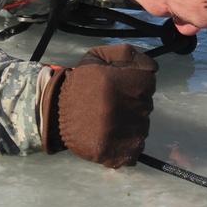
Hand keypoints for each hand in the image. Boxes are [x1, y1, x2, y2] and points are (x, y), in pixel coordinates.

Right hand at [40, 44, 158, 167]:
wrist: (54, 112)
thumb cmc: (79, 83)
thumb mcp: (96, 57)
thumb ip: (126, 54)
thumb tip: (153, 67)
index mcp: (115, 82)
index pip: (149, 82)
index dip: (138, 83)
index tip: (125, 87)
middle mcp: (119, 108)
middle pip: (147, 105)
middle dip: (134, 102)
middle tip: (115, 103)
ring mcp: (117, 133)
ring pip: (143, 127)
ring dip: (133, 123)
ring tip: (113, 119)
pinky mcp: (114, 153)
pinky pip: (136, 148)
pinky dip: (129, 143)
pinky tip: (115, 135)